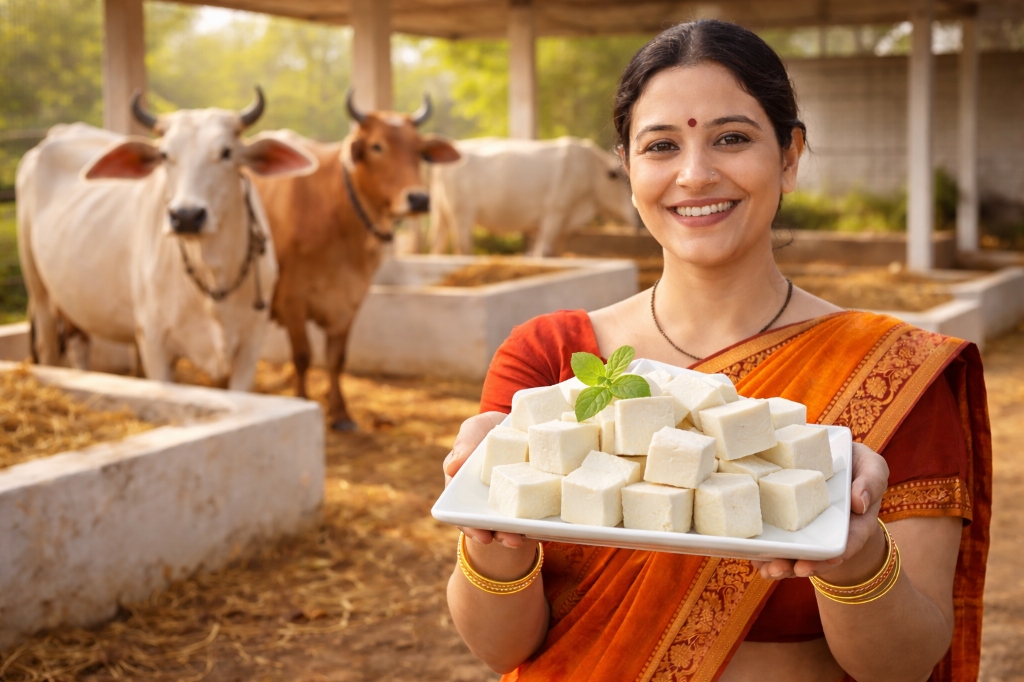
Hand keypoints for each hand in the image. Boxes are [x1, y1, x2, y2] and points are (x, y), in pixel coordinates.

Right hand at [443, 411, 528, 547]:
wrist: (520, 422)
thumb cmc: (489, 429)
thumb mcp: (474, 430)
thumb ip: (464, 446)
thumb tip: (452, 469)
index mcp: (468, 490)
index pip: (464, 515)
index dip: (471, 527)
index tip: (482, 536)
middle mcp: (489, 502)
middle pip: (490, 526)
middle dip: (500, 537)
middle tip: (511, 541)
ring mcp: (512, 502)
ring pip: (512, 525)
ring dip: (518, 534)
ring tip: (525, 539)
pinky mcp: (534, 499)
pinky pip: (534, 515)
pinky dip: (538, 523)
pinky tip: (545, 527)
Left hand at [751, 442, 889, 580]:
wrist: (831, 466)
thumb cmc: (855, 466)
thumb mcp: (871, 468)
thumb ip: (872, 481)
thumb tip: (859, 502)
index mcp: (854, 523)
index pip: (850, 542)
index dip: (840, 552)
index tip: (831, 559)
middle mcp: (829, 534)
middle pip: (818, 556)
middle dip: (805, 565)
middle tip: (793, 569)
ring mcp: (807, 534)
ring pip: (795, 556)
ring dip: (782, 566)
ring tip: (769, 570)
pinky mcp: (786, 528)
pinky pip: (775, 545)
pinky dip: (764, 555)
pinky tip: (754, 560)